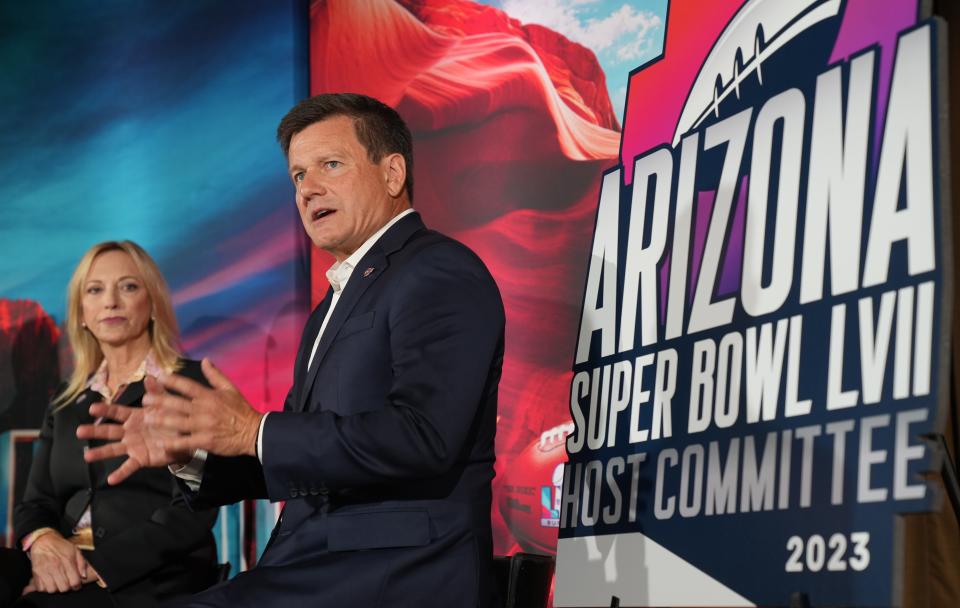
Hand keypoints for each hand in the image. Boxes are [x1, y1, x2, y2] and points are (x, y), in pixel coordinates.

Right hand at [25, 532, 85, 592]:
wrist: (43, 541)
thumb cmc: (61, 546)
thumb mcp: (75, 550)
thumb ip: (82, 563)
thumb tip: (83, 576)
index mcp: (67, 561)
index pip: (74, 582)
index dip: (77, 585)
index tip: (76, 584)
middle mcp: (56, 567)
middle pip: (63, 588)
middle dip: (67, 587)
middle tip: (66, 583)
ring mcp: (45, 571)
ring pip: (52, 590)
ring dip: (56, 588)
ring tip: (58, 583)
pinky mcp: (36, 574)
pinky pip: (41, 588)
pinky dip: (45, 588)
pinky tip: (49, 582)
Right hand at [77, 379, 190, 484]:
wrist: (184, 438)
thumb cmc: (171, 419)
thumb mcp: (165, 405)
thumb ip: (157, 393)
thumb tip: (150, 378)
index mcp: (134, 417)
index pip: (116, 412)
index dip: (105, 410)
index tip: (92, 408)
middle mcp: (129, 432)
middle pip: (109, 431)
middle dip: (94, 431)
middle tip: (79, 431)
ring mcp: (133, 446)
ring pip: (114, 449)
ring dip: (100, 453)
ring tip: (87, 457)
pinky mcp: (140, 458)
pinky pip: (129, 466)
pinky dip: (120, 473)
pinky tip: (110, 480)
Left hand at [141, 358, 262, 458]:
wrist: (253, 432)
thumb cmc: (241, 410)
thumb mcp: (231, 389)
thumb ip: (215, 375)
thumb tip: (205, 360)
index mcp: (209, 396)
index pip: (188, 386)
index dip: (172, 381)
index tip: (159, 377)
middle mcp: (204, 409)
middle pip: (178, 403)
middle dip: (160, 400)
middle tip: (145, 399)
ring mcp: (203, 426)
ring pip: (178, 422)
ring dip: (161, 420)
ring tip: (147, 418)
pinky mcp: (205, 441)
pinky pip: (185, 442)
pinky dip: (172, 443)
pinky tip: (160, 443)